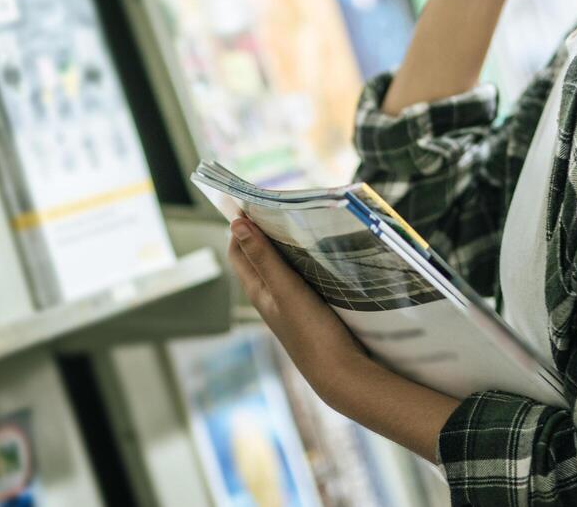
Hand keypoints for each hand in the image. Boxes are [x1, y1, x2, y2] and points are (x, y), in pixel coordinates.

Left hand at [227, 218, 462, 463]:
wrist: (341, 374)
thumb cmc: (311, 333)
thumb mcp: (285, 290)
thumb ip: (263, 257)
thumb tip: (235, 224)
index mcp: (258, 291)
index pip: (238, 250)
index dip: (240, 226)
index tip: (254, 201)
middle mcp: (271, 297)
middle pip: (260, 255)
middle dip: (266, 230)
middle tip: (284, 206)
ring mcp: (291, 304)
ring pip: (283, 266)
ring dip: (288, 245)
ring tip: (304, 222)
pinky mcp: (311, 309)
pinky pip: (303, 277)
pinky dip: (306, 260)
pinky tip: (322, 252)